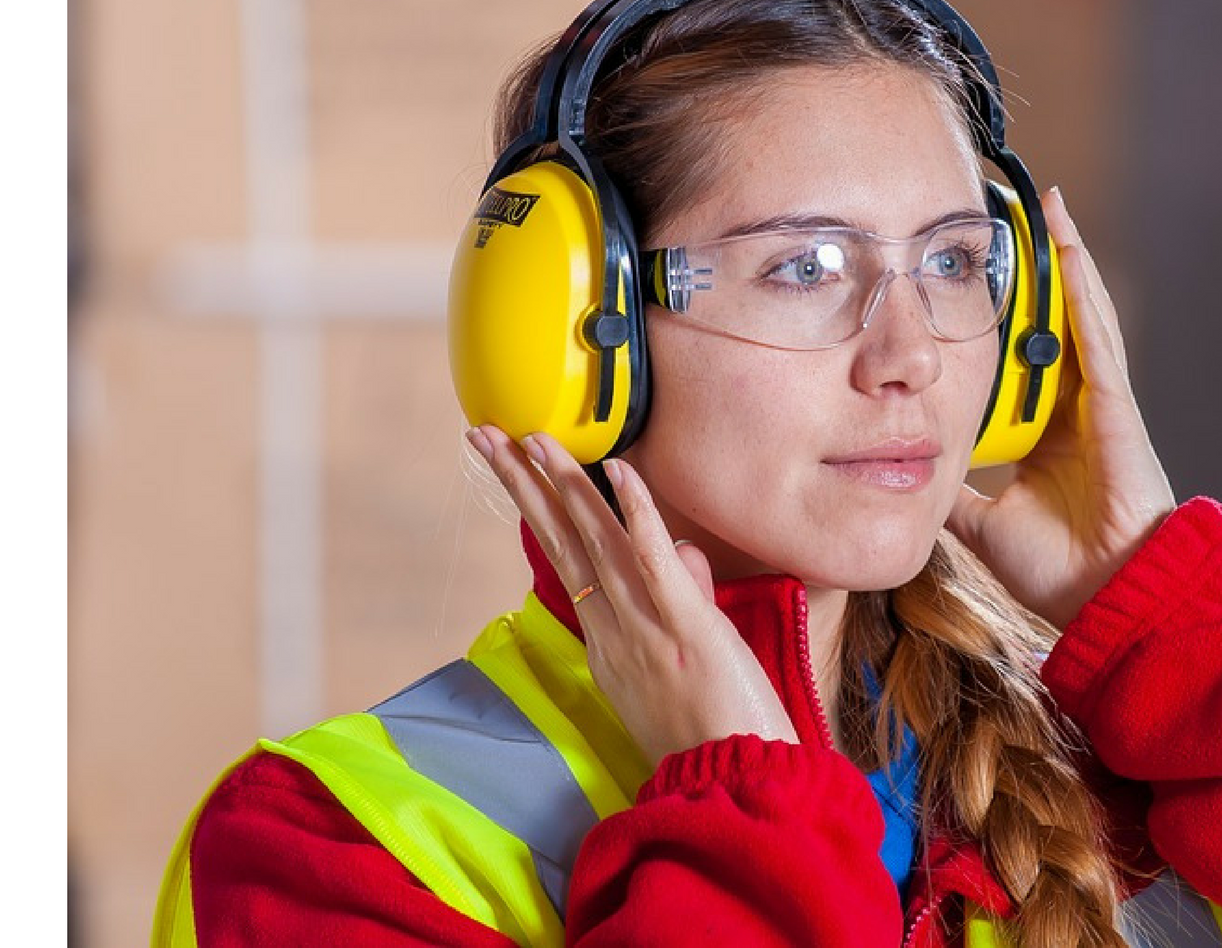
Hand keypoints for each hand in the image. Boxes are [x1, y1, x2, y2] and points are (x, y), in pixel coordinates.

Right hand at [467, 425, 799, 765]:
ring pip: (596, 543)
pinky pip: (656, 561)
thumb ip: (683, 598)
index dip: (539, 510)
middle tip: (486, 436)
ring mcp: (646, 628)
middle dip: (522, 485)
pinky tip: (617, 470)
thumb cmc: (716, 733)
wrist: (735, 785)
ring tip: (532, 438)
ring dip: (563, 483)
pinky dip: (637, 513)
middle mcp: (614, 631)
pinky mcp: (687, 627)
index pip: (567, 561)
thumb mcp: (686, 661)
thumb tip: (685, 553)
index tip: (515, 467)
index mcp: (608, 643)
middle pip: (562, 542)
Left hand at [946, 187, 1176, 630]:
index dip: (1007, 317)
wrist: (1108, 600)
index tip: (981, 276)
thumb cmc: (1061, 571)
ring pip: (1080, 317)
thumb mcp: (983, 521)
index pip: (1023, 360)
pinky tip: (1069, 251)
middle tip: (1014, 217)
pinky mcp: (1115, 406)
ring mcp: (1100, 403)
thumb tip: (907, 472)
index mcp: (1049, 433)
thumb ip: (954, 491)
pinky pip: (1096, 338)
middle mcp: (1077, 408)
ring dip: (1064, 261)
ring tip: (1049, 209)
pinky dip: (1082, 293)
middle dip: (1038, 271)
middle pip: (1053, 324)